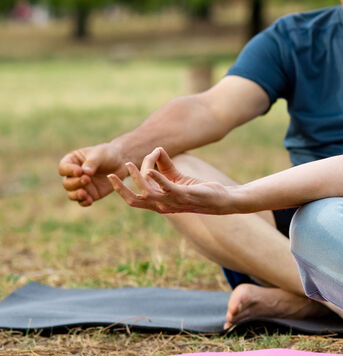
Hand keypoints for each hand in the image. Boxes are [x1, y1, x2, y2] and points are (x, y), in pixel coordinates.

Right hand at [58, 143, 126, 206]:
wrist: (121, 163)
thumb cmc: (107, 154)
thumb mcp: (100, 155)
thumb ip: (92, 163)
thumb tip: (85, 173)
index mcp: (72, 162)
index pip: (63, 168)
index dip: (69, 171)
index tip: (79, 171)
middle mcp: (73, 175)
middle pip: (67, 183)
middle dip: (75, 182)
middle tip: (87, 179)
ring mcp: (81, 186)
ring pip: (72, 194)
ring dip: (76, 195)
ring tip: (84, 194)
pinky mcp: (90, 194)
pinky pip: (83, 201)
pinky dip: (84, 202)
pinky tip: (89, 201)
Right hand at [108, 147, 234, 214]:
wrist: (220, 199)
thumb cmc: (198, 190)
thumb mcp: (178, 177)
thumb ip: (165, 165)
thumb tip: (156, 149)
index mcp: (159, 204)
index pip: (134, 200)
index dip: (122, 189)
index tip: (116, 174)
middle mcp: (163, 206)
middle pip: (134, 200)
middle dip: (120, 189)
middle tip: (110, 176)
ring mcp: (172, 202)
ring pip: (147, 192)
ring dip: (137, 178)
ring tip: (130, 165)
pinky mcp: (184, 195)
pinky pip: (167, 187)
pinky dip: (157, 178)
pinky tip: (150, 169)